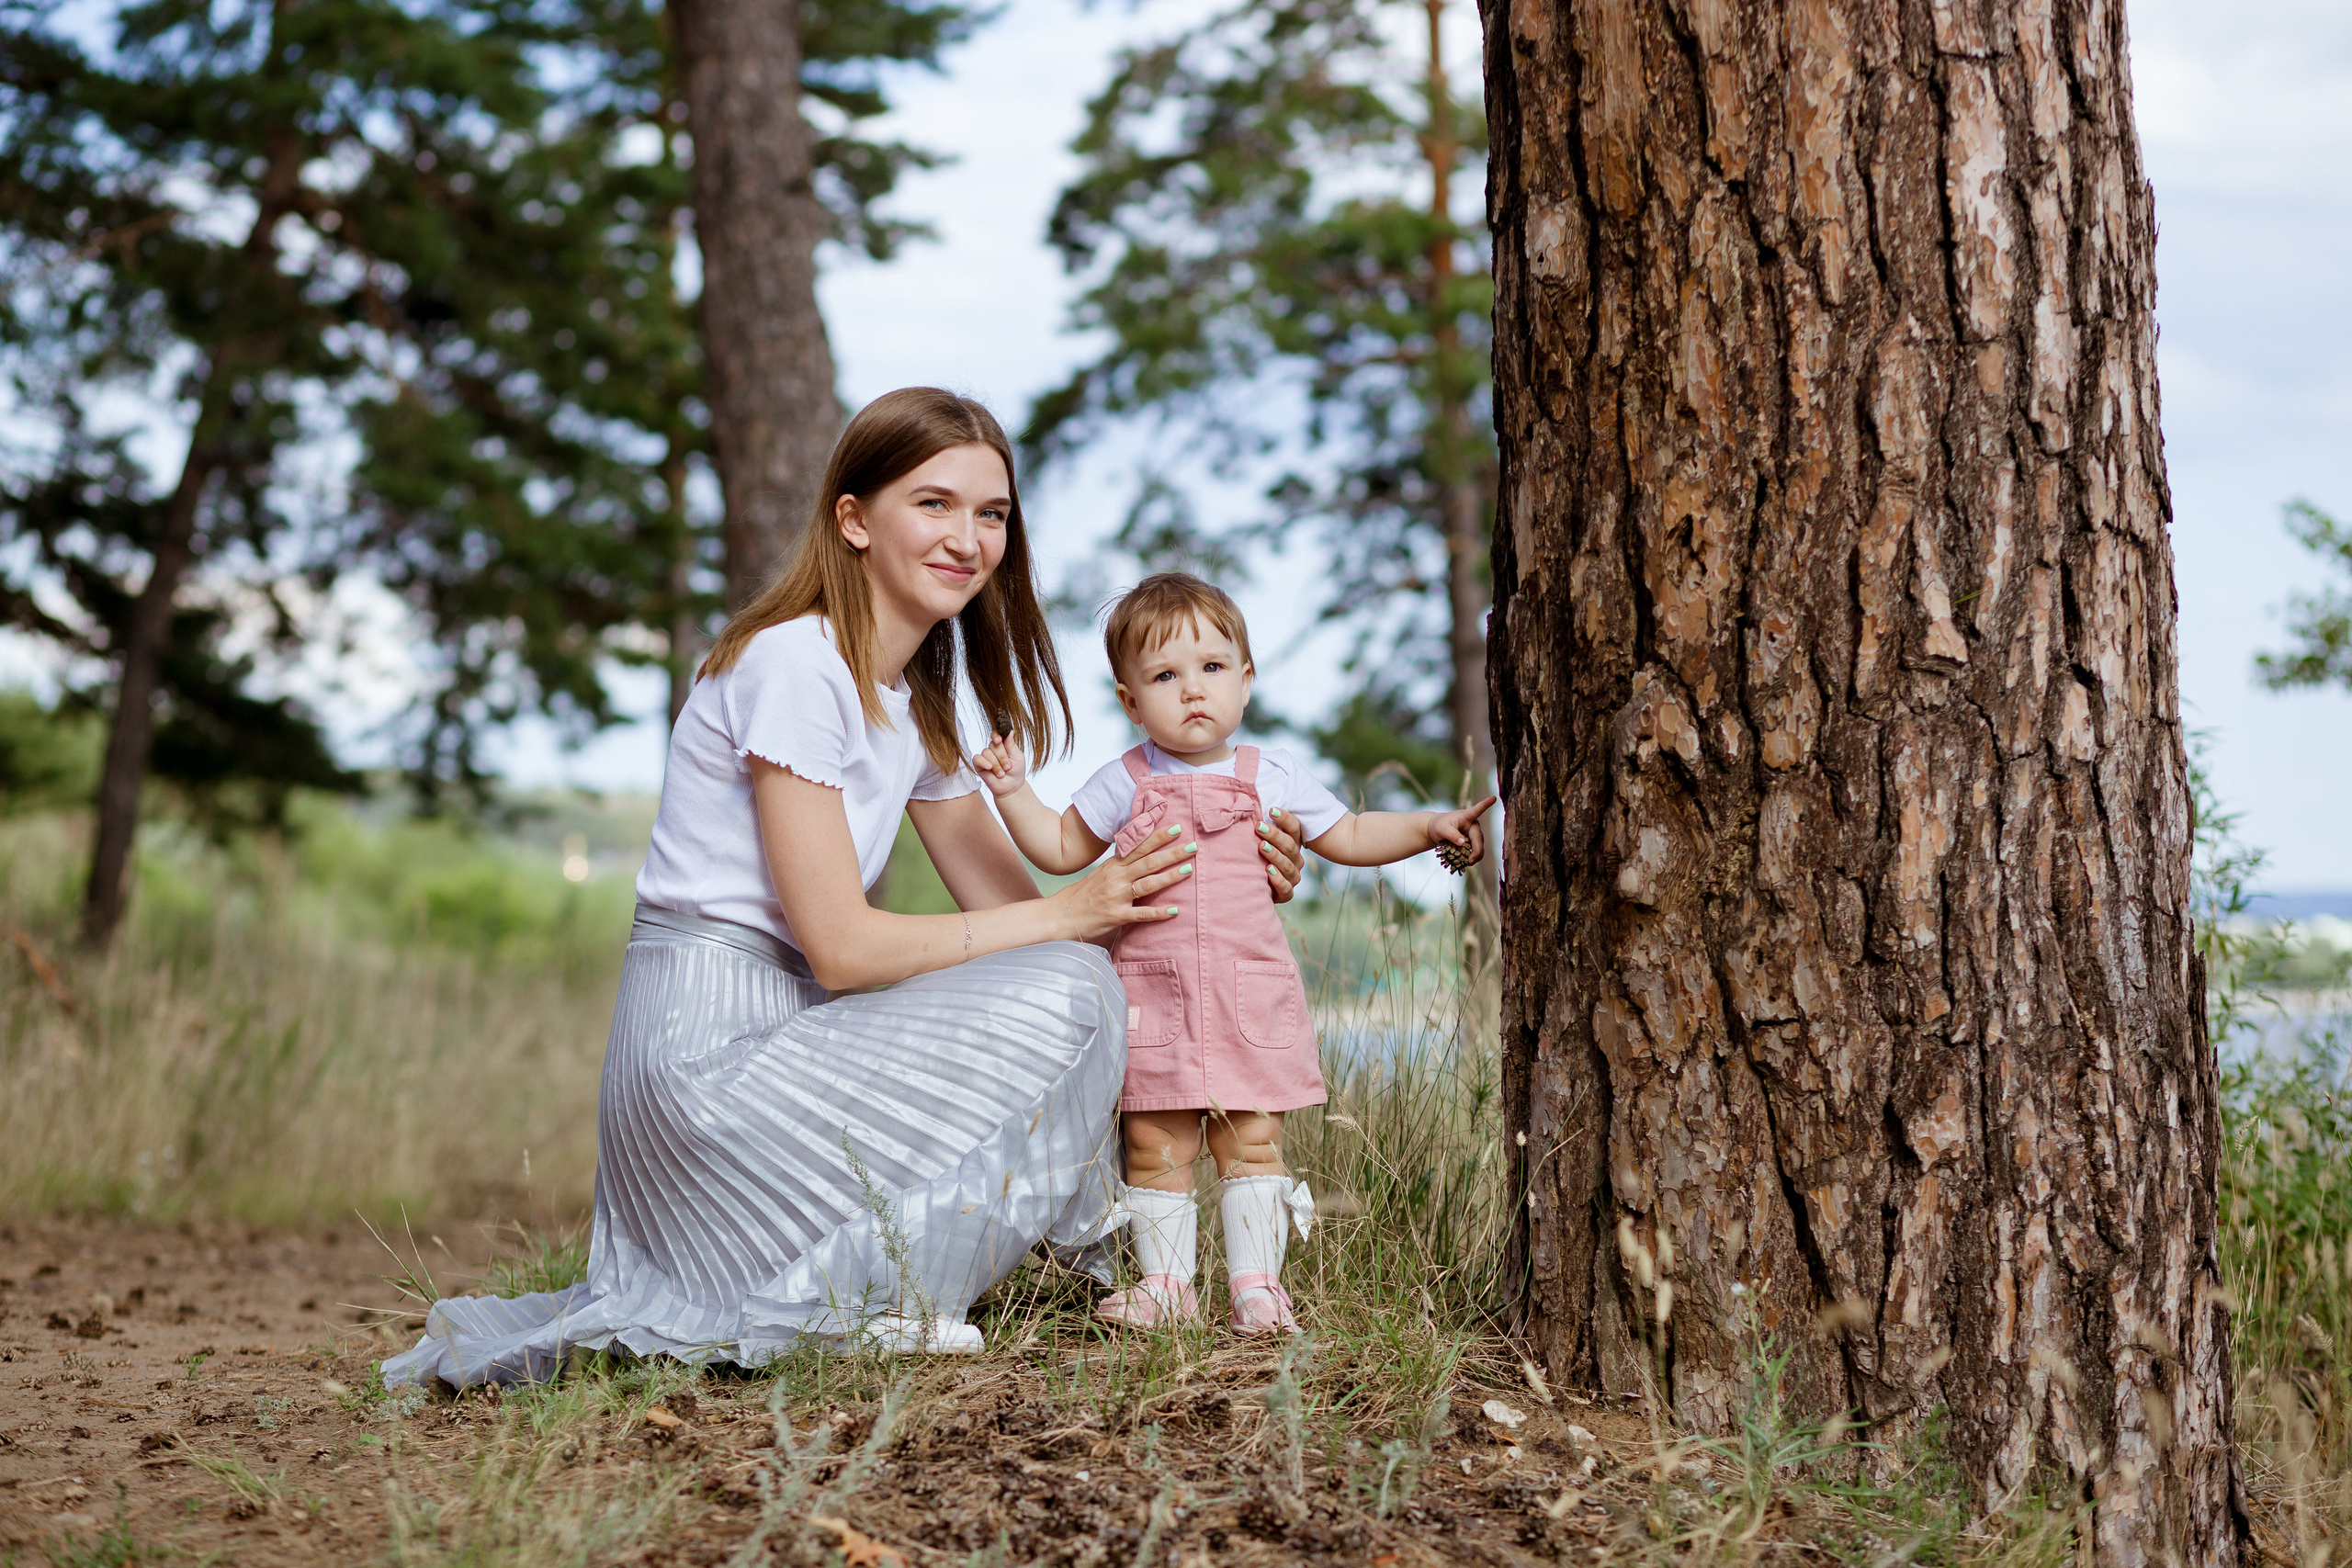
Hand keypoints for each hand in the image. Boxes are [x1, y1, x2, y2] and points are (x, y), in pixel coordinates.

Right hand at [969, 732, 1028, 798]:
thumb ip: (1011, 744)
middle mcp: (993, 749)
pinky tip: (990, 768)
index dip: (996, 736)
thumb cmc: (1016, 771)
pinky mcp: (978, 764)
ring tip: (1001, 773)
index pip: (997, 735)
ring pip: (987, 752)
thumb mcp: (1017, 756)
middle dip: (1002, 756)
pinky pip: (977, 758)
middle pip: (993, 744)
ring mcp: (985, 756)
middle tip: (1008, 767)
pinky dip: (984, 762)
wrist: (1011, 787)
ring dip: (996, 764)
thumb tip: (1009, 730)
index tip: (999, 740)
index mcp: (1003, 745)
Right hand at [1051, 822, 1198, 939]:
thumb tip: (1141, 852)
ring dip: (1170, 876)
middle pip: (1148, 862)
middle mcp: (1116, 878)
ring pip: (1147, 884)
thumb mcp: (1101, 873)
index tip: (1176, 828)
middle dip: (1172, 853)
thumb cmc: (1083, 895)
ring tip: (1189, 869)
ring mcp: (1117, 897)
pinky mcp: (1116, 916)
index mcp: (1113, 866)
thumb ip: (1121, 864)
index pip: (1139, 847)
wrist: (1060, 915)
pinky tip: (1175, 911)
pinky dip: (1158, 913)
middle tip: (1193, 845)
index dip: (1158, 837)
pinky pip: (1141, 914)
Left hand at [1256, 809, 1304, 902]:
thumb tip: (1246, 805)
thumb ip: (1260, 828)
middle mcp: (1296, 860)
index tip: (1271, 809)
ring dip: (1275, 855)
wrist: (1256, 888)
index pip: (1295, 828)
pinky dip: (1278, 879)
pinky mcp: (1286, 894)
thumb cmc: (1258, 859)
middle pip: (1290, 845)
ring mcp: (1292, 877)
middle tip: (1259, 827)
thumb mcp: (1260, 842)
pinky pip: (1286, 888)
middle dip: (1274, 835)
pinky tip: (1268, 871)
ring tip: (1262, 847)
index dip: (1285, 818)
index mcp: (1292, 844)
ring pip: (1288, 865)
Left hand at [1429, 795, 1497, 868]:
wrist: (1437, 831)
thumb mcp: (1441, 829)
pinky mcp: (1473, 841)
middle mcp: (1473, 824)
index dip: (1485, 804)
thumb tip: (1463, 843)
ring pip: (1479, 846)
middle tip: (1470, 862)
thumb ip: (1451, 834)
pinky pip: (1477, 851)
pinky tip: (1468, 862)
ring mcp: (1474, 833)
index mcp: (1466, 816)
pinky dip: (1473, 857)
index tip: (1493, 798)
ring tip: (1467, 863)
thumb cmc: (1439, 826)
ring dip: (1475, 856)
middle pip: (1479, 839)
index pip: (1476, 810)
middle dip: (1476, 851)